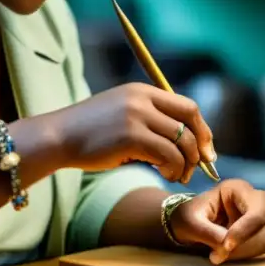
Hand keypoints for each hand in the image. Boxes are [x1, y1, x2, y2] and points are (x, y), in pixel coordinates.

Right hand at [41, 83, 214, 182]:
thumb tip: (186, 140)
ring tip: (177, 175)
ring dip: (186, 163)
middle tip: (199, 167)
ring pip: (182, 142)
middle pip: (191, 121)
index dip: (202, 129)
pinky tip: (165, 174)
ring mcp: (137, 116)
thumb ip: (149, 119)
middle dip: (201, 146)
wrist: (58, 137)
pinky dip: (173, 169)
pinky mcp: (132, 137)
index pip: (187, 106)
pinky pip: (169, 155)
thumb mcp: (122, 114)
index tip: (205, 149)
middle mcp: (143, 99)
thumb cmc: (90, 133)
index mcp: (142, 90)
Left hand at [170, 179, 264, 264]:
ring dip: (251, 250)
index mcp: (237, 188)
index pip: (256, 209)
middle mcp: (254, 198)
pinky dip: (252, 253)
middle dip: (249, 242)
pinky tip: (231, 255)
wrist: (186, 227)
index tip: (227, 246)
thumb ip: (208, 233)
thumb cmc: (187, 218)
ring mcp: (262, 214)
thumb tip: (227, 246)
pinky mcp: (262, 230)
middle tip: (222, 254)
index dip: (246, 230)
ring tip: (223, 255)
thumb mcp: (191, 223)